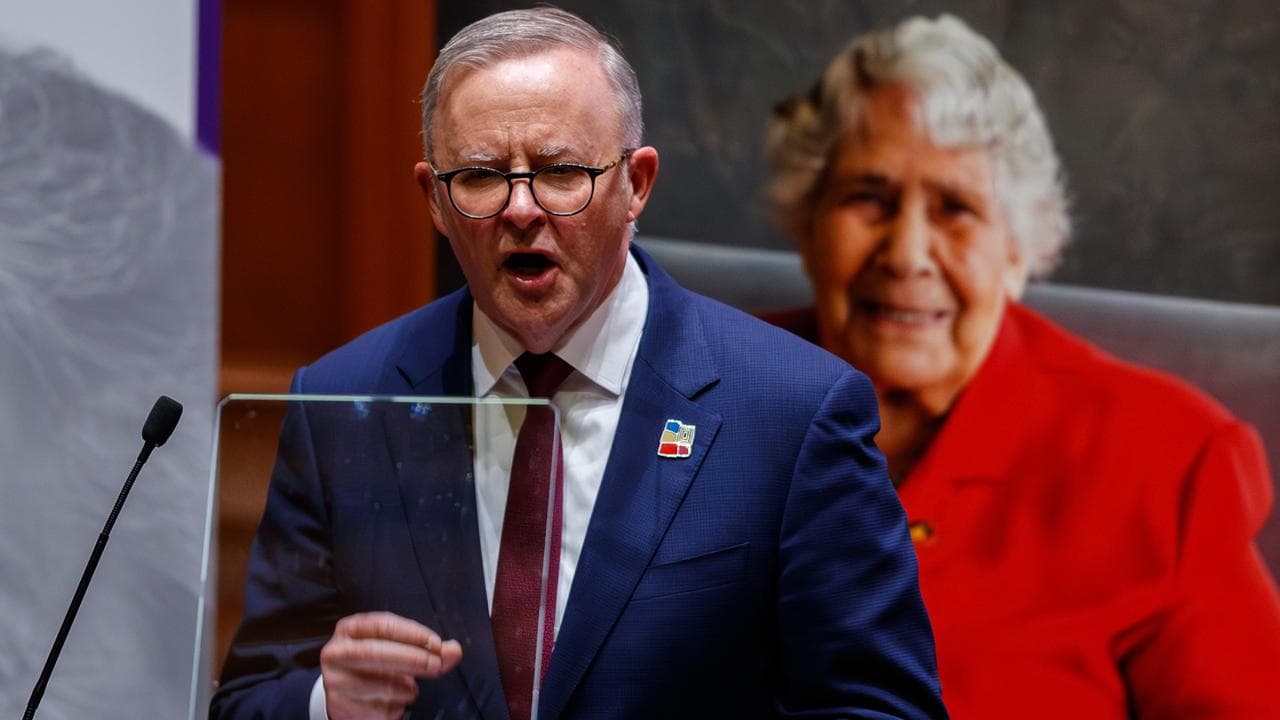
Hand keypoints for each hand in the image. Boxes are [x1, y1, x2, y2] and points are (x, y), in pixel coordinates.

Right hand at [320, 611, 463, 719]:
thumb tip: (454, 650)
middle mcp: (336, 652)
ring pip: (380, 685)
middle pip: (375, 652)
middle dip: (412, 658)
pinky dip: (395, 708)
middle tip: (437, 665)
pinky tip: (394, 703)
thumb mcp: (396, 649)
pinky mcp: (340, 707)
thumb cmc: (374, 666)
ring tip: (410, 689)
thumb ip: (426, 649)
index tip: (436, 643)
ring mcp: (335, 681)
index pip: (383, 625)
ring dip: (406, 689)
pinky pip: (378, 709)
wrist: (342, 694)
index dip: (412, 633)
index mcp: (350, 629)